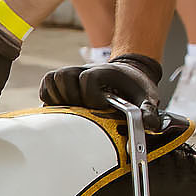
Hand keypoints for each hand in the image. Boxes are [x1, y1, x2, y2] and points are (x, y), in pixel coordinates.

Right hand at [39, 53, 163, 117]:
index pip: (87, 79)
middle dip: (73, 97)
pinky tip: (63, 108)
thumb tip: (149, 125)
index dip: (92, 96)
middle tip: (85, 109)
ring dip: (59, 97)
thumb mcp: (147, 96)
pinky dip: (49, 97)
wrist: (128, 74)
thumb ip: (148, 110)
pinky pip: (46, 87)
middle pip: (63, 77)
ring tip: (73, 109)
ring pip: (52, 80)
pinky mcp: (62, 82)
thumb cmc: (135, 87)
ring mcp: (71, 74)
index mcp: (104, 71)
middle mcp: (83, 69)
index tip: (102, 106)